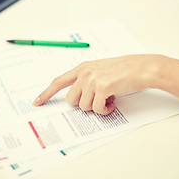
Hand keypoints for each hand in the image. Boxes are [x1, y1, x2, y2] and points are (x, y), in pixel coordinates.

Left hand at [33, 55, 158, 114]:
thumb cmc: (124, 70)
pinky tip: (113, 103)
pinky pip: (97, 109)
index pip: (58, 81)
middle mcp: (84, 73)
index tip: (37, 102)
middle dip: (83, 104)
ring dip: (96, 107)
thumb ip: (86, 80)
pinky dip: (105, 111)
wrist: (142, 68)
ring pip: (84, 106)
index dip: (46, 93)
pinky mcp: (102, 88)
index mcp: (82, 68)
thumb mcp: (100, 70)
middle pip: (71, 100)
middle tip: (98, 100)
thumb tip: (79, 98)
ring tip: (108, 99)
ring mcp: (92, 80)